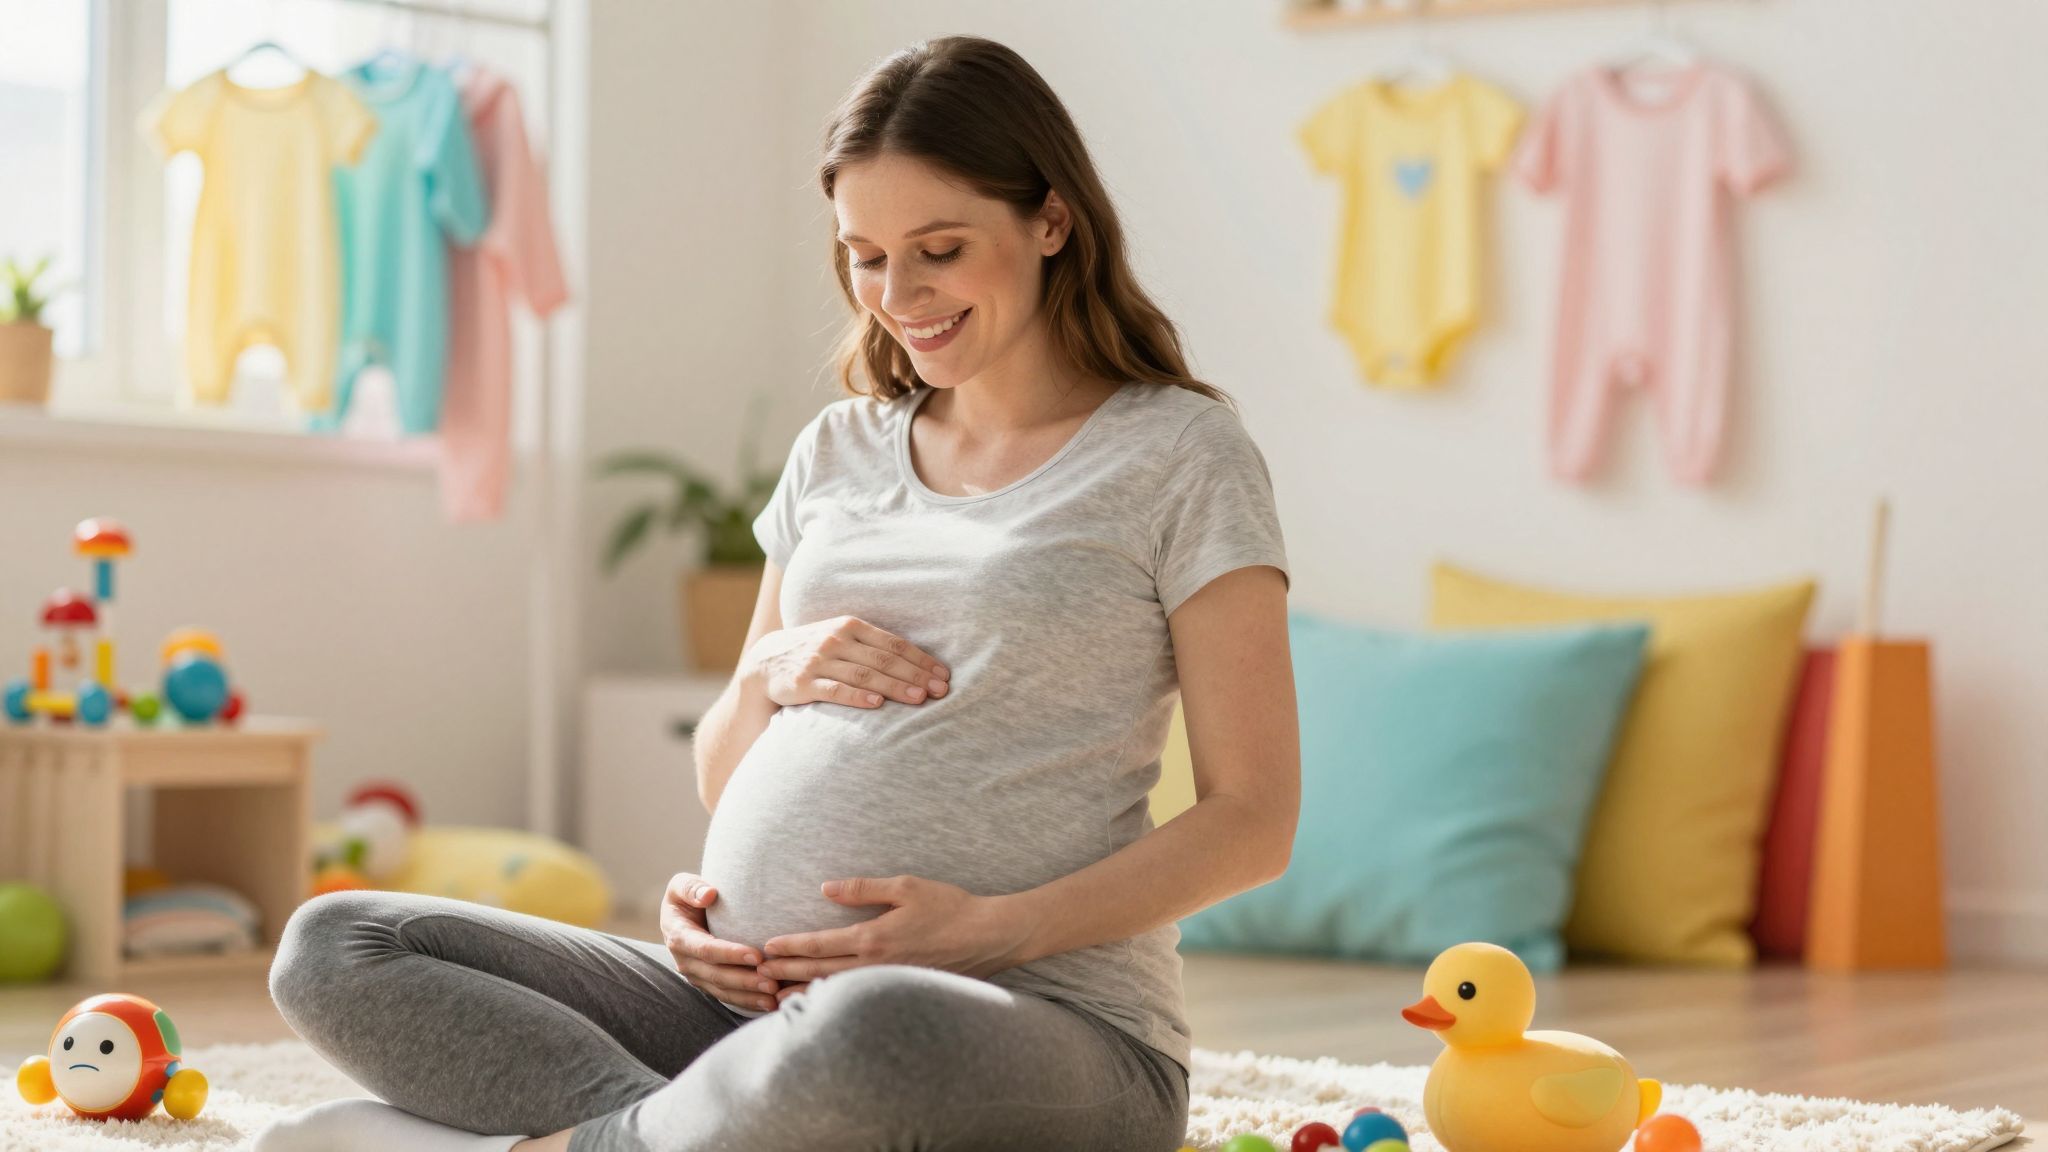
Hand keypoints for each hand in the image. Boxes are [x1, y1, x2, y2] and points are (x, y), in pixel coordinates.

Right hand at [659, 872, 781, 1013]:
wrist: (684, 913)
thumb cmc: (688, 895)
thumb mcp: (681, 885)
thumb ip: (691, 887)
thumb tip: (709, 894)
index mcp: (679, 937)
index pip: (707, 949)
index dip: (731, 954)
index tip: (757, 956)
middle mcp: (685, 961)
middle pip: (717, 975)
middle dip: (745, 980)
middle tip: (773, 982)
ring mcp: (696, 976)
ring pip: (723, 991)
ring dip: (748, 996)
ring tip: (774, 997)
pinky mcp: (707, 984)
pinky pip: (727, 997)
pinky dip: (747, 1002)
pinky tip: (769, 1004)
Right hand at [742, 617, 950, 709]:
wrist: (764, 663)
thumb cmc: (814, 653)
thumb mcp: (841, 640)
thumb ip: (872, 646)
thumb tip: (917, 663)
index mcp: (850, 626)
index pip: (894, 643)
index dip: (921, 659)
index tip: (943, 675)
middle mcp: (836, 639)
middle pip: (884, 659)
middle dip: (916, 675)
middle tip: (941, 690)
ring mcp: (818, 660)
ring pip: (864, 674)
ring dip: (894, 686)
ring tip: (919, 699)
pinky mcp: (803, 682)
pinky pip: (834, 690)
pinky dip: (857, 696)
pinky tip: (877, 703)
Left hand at [754, 876, 1037, 983]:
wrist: (987, 936)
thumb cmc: (949, 906)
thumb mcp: (906, 886)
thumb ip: (864, 889)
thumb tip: (826, 889)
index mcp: (873, 937)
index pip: (820, 944)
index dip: (790, 946)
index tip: (765, 947)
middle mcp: (875, 964)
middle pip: (819, 970)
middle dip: (786, 971)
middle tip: (756, 974)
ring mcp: (886, 980)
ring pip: (835, 988)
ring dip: (803, 989)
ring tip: (776, 993)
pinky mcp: (898, 986)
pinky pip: (856, 994)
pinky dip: (831, 997)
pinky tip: (819, 998)